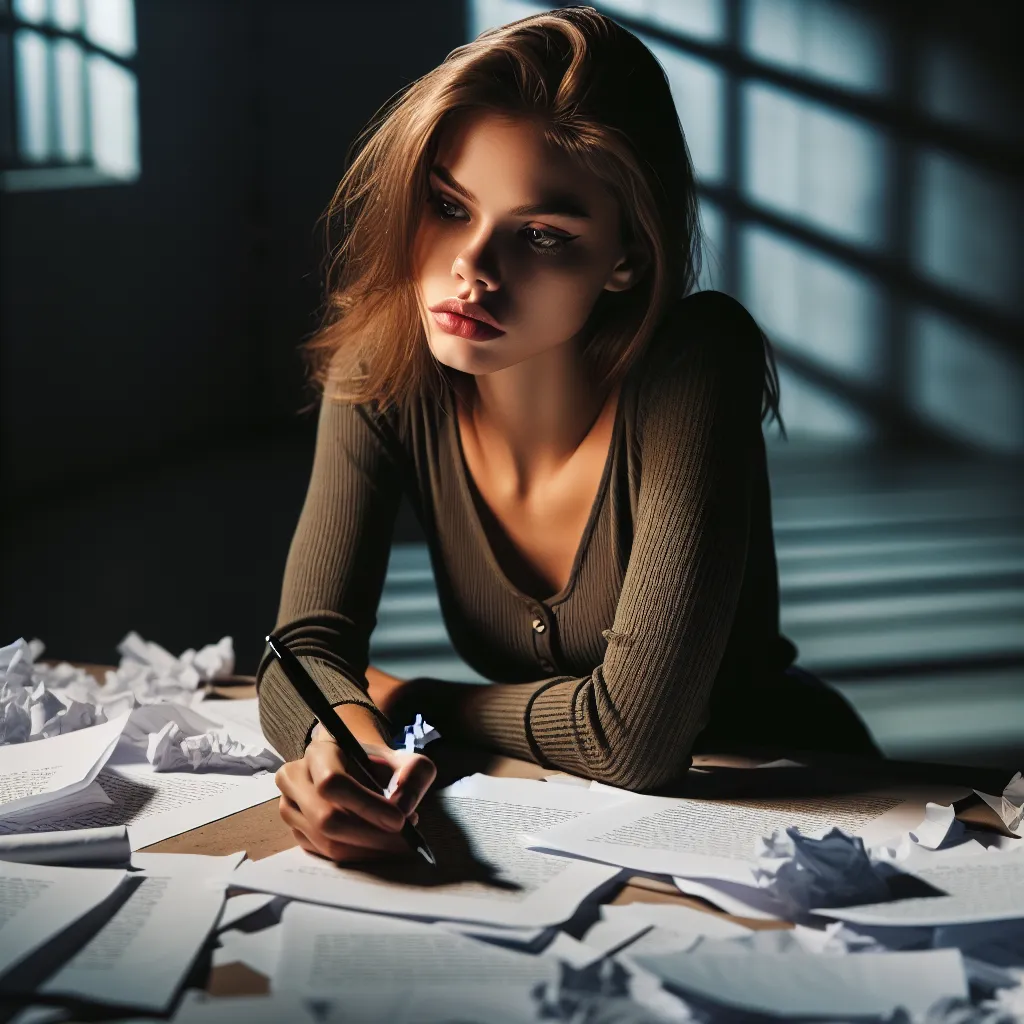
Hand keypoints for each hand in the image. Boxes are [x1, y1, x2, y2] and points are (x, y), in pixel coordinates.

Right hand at [275, 721, 436, 862]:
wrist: (355, 770)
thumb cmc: (378, 764)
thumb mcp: (404, 759)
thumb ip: (414, 774)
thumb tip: (404, 809)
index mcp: (319, 752)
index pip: (333, 783)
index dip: (367, 806)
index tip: (400, 820)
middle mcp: (295, 779)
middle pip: (326, 819)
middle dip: (371, 836)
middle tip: (405, 841)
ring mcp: (290, 808)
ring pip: (326, 843)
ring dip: (368, 850)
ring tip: (398, 842)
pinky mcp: (295, 833)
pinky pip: (326, 855)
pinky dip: (358, 857)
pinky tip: (381, 847)